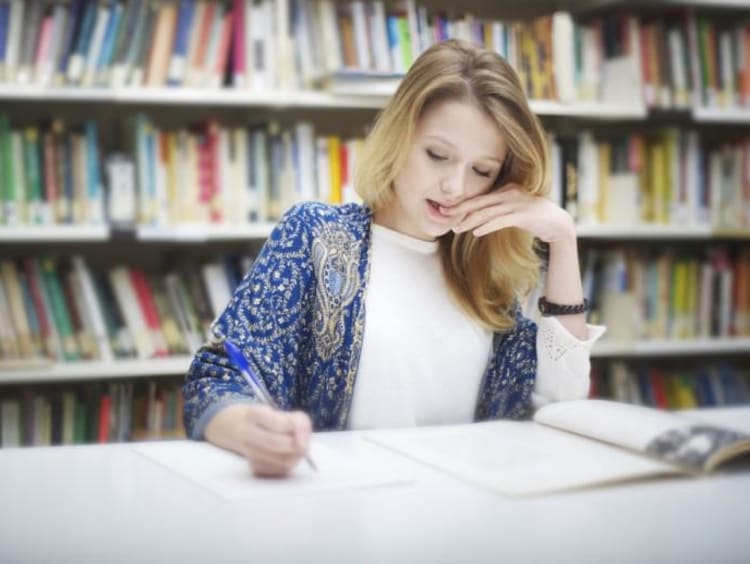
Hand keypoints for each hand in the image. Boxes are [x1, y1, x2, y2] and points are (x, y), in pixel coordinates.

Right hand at [205, 403, 312, 477]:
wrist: (239, 429)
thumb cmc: (270, 421)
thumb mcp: (285, 413)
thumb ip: (299, 424)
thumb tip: (303, 445)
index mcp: (254, 414)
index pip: (280, 424)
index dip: (297, 430)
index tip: (302, 431)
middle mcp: (246, 432)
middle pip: (277, 444)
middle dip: (296, 446)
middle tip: (302, 444)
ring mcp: (247, 451)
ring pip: (280, 461)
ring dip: (295, 457)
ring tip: (296, 450)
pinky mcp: (253, 468)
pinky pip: (277, 471)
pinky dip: (287, 466)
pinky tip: (285, 457)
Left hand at [443, 183, 575, 242]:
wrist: (558, 224)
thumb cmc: (532, 218)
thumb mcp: (512, 211)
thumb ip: (496, 212)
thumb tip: (476, 218)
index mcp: (505, 190)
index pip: (479, 198)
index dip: (461, 204)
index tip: (445, 210)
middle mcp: (509, 194)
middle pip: (479, 202)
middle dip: (459, 210)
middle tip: (443, 215)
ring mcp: (517, 204)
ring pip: (487, 212)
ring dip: (470, 221)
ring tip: (455, 228)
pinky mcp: (523, 215)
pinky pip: (501, 221)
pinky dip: (487, 227)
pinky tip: (476, 232)